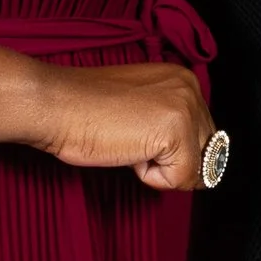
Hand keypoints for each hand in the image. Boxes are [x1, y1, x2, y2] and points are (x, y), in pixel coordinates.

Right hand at [9, 56, 218, 191]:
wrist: (53, 105)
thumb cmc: (83, 111)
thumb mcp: (138, 111)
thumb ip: (167, 125)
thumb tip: (197, 167)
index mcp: (182, 80)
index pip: (203, 136)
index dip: (169, 152)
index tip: (133, 133)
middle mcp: (190, 88)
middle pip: (207, 154)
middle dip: (170, 161)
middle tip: (128, 139)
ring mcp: (186, 107)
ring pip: (196, 169)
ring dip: (160, 169)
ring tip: (127, 142)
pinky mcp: (177, 131)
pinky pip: (180, 180)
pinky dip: (151, 178)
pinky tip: (127, 151)